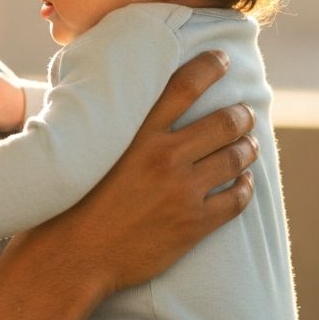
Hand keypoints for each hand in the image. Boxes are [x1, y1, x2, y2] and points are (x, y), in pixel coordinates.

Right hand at [17, 51, 257, 300]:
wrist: (72, 258)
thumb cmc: (70, 204)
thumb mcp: (85, 153)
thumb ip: (106, 126)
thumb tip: (112, 104)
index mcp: (137, 133)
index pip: (185, 85)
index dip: (210, 67)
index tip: (222, 61)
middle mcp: (164, 157)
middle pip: (224, 122)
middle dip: (241, 115)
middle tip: (244, 114)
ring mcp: (182, 191)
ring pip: (235, 158)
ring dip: (247, 149)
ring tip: (248, 146)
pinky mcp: (193, 224)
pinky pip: (235, 200)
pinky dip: (245, 187)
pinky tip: (242, 183)